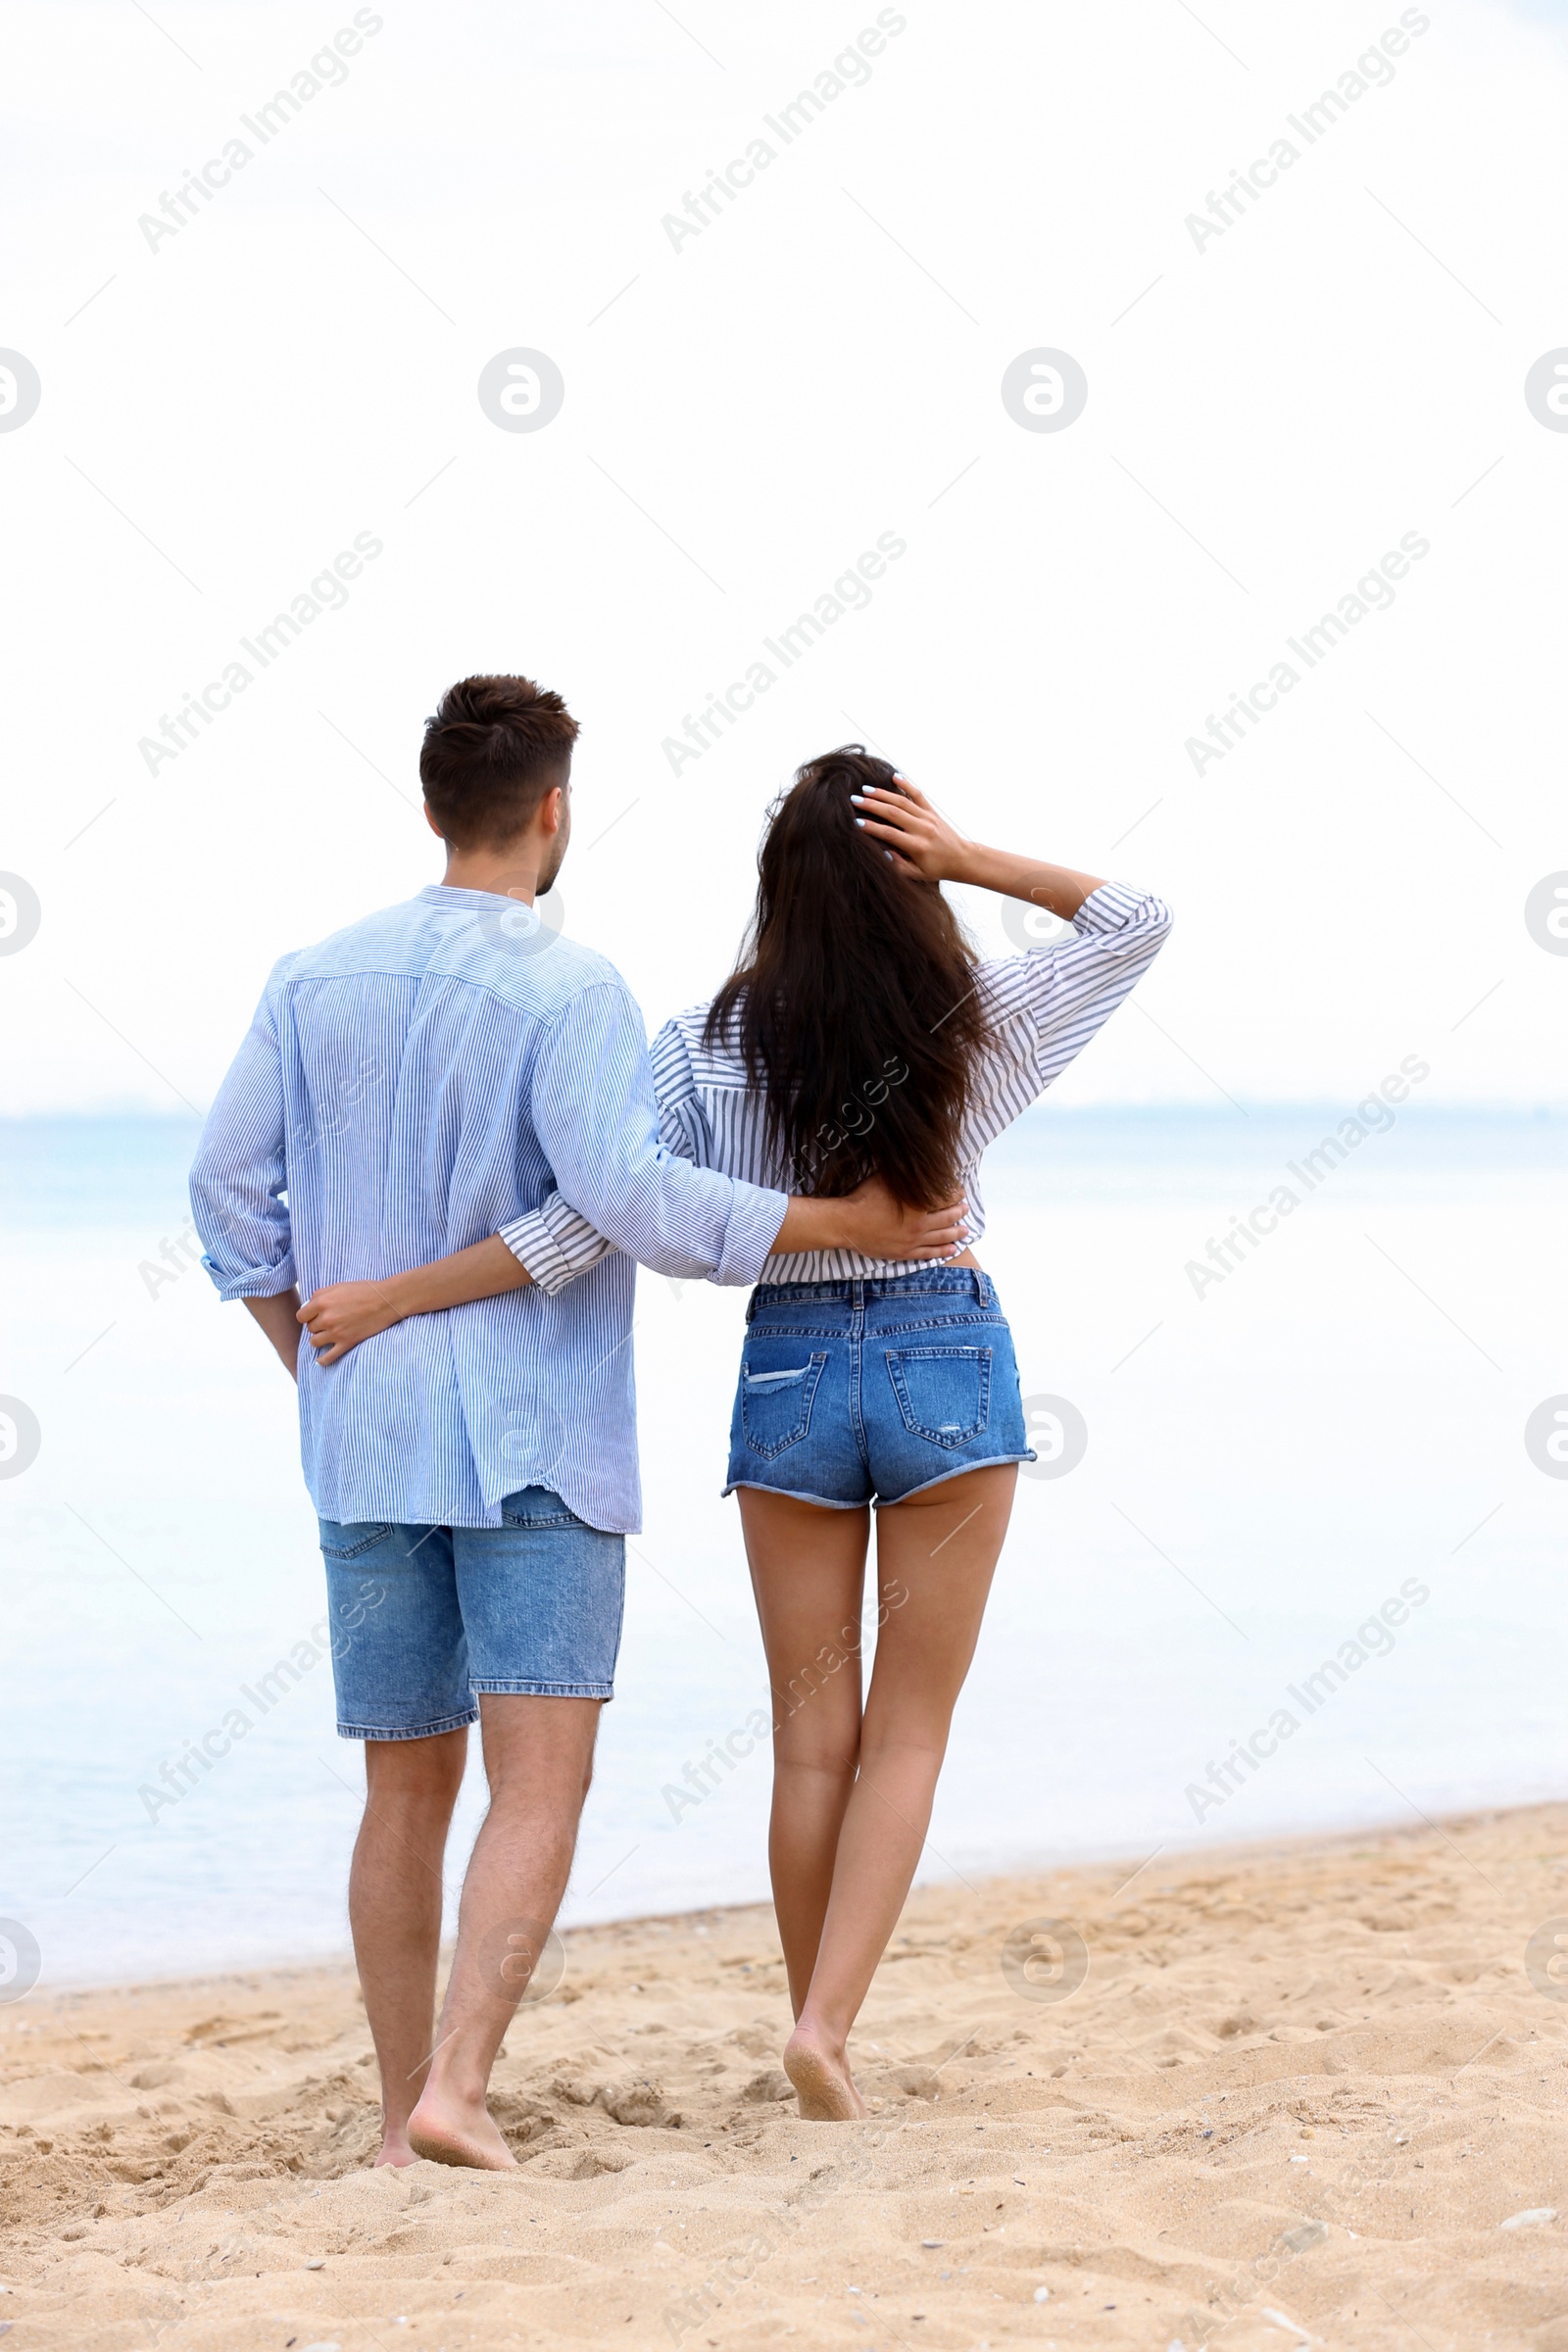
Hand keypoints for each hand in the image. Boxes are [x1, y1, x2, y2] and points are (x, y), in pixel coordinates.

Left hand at [297, 1280, 402, 1365]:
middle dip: (316, 1325)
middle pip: (310, 1328)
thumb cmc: (364, 1290)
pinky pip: (328, 1357)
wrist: (387, 1300)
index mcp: (322, 1302)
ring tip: (327, 1335)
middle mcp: (327, 1318)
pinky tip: (320, 1361)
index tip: (313, 1316)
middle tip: (327, 1322)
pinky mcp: (347, 1343)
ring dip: (319, 1339)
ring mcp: (336, 1333)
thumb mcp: (339, 1286)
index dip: (307, 1316)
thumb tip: (308, 1305)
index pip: (301, 1316)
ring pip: (315, 1342)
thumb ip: (320, 1294)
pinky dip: (322, 1361)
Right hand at [838, 1173, 968, 1260]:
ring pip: (942, 1237)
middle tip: (966, 1208)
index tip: (960, 1191)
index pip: (945, 1198)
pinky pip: (928, 1253)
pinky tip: (952, 1249)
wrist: (847, 1224)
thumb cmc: (864, 1198)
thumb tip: (918, 1164)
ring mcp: (913, 1240)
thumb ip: (905, 1174)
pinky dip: (942, 1251)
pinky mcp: (904, 1252)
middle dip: (959, 1212)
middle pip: (947, 1218)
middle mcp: (920, 1224)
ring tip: (966, 1230)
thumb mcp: (885, 1177)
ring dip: (956, 1233)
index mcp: (918, 1204)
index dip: (956, 1194)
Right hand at [850, 776, 972, 884]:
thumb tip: (884, 853)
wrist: (962, 859)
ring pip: (903, 801)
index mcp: (917, 846)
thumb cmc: (937, 869)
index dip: (872, 828)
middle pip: (893, 813)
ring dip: (883, 794)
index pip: (890, 834)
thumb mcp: (918, 875)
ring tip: (866, 789)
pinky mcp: (932, 811)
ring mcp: (928, 817)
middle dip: (872, 805)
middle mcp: (923, 829)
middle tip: (854, 800)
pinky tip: (894, 776)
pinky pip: (918, 795)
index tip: (856, 822)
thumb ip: (899, 866)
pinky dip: (906, 784)